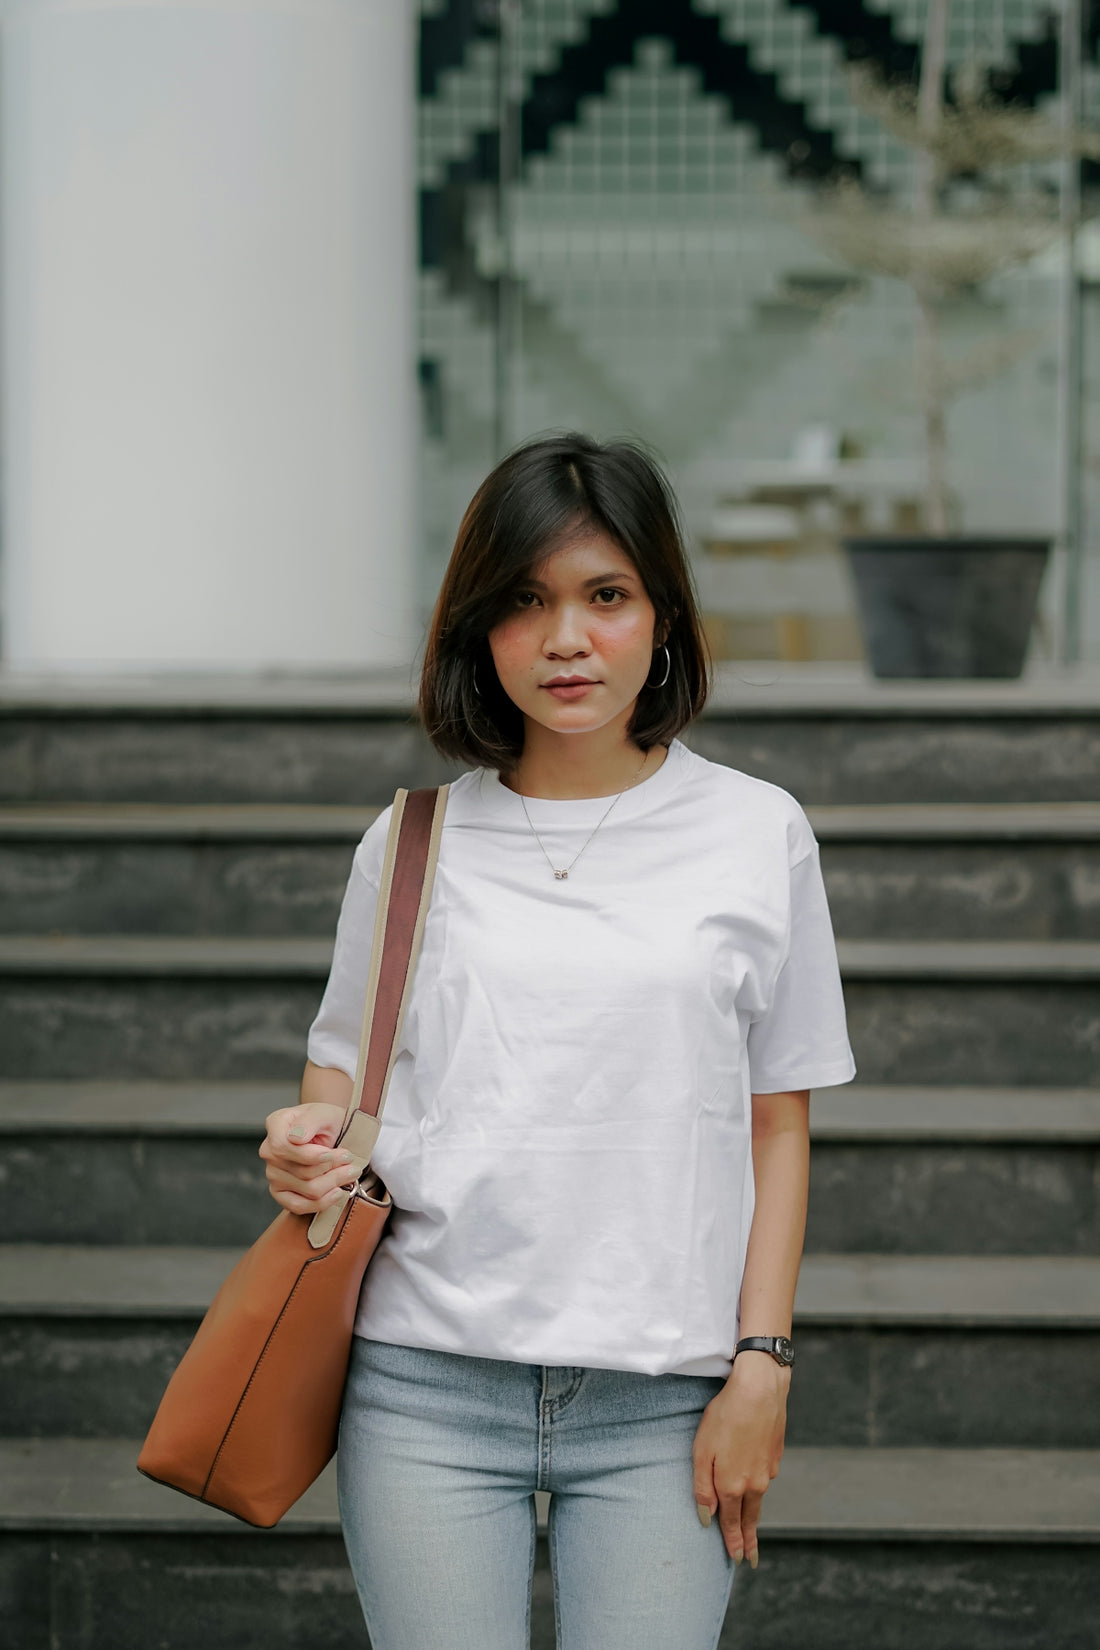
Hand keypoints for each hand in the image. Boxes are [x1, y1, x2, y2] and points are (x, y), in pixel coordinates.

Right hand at [259, 1103, 358, 1214]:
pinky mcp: (280, 1193)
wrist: (331, 1133)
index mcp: (276, 1125)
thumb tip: (295, 1138)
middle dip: (333, 1168)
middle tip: (350, 1161)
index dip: (310, 1155)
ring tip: (350, 1172)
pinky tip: (338, 1192)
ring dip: (335, 1183)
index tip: (331, 1153)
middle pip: (302, 1172)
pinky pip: (298, 1206)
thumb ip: (310, 1121)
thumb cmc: (326, 1122)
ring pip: (308, 1190)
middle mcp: (269, 1151)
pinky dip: (322, 1202)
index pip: (284, 1147)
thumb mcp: (324, 1113)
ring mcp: (273, 1174)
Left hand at [692, 1352, 789, 1566]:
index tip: (738, 1560)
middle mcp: (754, 1484)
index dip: (733, 1543)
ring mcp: (768, 1470)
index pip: (731, 1523)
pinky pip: (764, 1476)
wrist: (759, 1390)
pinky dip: (759, 1486)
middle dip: (749, 1540)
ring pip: (759, 1498)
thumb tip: (707, 1517)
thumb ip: (703, 1488)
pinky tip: (754, 1481)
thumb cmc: (725, 1417)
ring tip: (750, 1527)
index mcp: (732, 1486)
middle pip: (750, 1518)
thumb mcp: (702, 1451)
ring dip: (754, 1515)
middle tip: (752, 1559)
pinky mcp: (776, 1454)